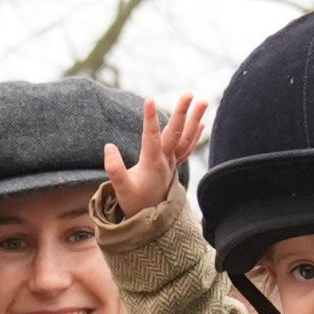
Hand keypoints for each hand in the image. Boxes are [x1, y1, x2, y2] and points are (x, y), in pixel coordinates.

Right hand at [99, 95, 209, 220]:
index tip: (150, 99)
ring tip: (204, 101)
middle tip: (188, 93)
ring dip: (195, 119)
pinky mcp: (173, 167)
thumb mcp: (120, 189)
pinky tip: (202, 122)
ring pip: (186, 138)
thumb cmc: (133, 202)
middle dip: (181, 113)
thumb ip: (114, 169)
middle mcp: (165, 161)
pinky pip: (187, 149)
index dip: (150, 119)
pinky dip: (195, 135)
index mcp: (151, 164)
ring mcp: (172, 163)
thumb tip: (109, 147)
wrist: (150, 220)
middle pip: (175, 133)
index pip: (150, 137)